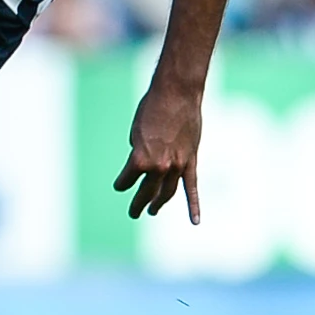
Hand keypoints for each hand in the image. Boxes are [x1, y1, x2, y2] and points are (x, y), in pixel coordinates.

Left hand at [113, 82, 204, 223]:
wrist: (177, 94)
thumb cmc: (151, 109)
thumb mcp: (136, 132)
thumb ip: (139, 152)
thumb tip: (144, 166)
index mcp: (140, 159)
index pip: (127, 180)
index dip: (121, 184)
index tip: (120, 186)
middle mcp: (159, 166)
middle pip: (147, 192)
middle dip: (139, 203)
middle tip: (134, 212)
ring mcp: (177, 166)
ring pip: (168, 192)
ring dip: (159, 203)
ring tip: (152, 211)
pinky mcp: (191, 161)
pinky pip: (192, 187)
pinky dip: (194, 205)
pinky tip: (195, 221)